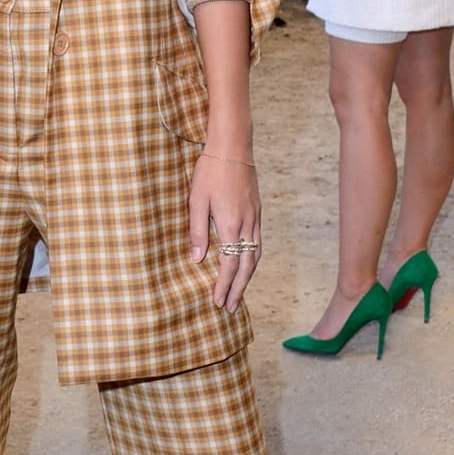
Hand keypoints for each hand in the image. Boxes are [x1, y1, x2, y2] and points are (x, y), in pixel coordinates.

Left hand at [189, 153, 261, 312]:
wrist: (233, 146)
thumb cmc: (210, 170)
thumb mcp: (196, 200)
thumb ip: (197, 231)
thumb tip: (196, 259)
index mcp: (231, 223)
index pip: (229, 264)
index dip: (223, 285)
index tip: (216, 301)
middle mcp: (247, 224)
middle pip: (246, 266)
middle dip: (237, 289)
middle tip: (229, 309)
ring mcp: (255, 218)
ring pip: (255, 256)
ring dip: (247, 279)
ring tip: (238, 294)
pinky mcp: (257, 212)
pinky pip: (258, 244)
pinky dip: (253, 261)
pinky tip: (247, 267)